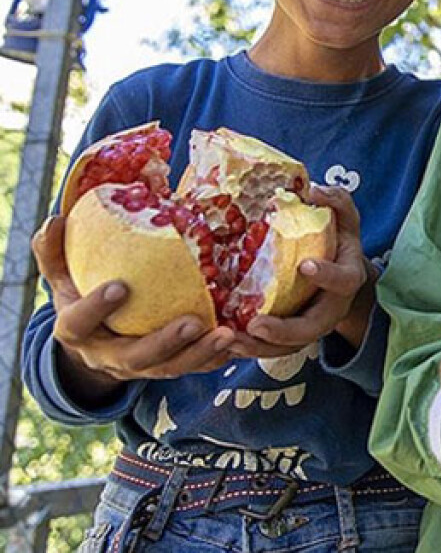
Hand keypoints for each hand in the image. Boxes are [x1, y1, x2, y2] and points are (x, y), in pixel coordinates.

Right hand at [34, 216, 234, 401]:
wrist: (92, 342)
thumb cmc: (80, 295)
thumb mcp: (61, 275)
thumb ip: (54, 251)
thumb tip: (56, 219)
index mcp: (77, 332)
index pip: (80, 323)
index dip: (96, 307)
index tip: (120, 285)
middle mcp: (108, 356)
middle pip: (135, 357)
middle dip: (164, 342)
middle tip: (193, 322)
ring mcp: (139, 367)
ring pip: (170, 368)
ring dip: (200, 353)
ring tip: (227, 334)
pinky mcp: (165, 369)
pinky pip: (193, 369)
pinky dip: (216, 358)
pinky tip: (239, 342)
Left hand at [233, 185, 373, 357]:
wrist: (343, 278)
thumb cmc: (339, 242)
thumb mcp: (345, 219)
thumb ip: (336, 202)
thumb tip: (314, 189)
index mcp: (347, 278)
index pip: (342, 280)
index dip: (326, 275)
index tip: (304, 265)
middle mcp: (331, 308)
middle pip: (312, 328)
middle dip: (284, 330)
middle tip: (256, 325)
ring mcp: (312, 326)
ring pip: (289, 347)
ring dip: (260, 348)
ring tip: (232, 341)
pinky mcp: (292, 336)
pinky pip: (273, 350)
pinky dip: (250, 349)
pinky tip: (226, 343)